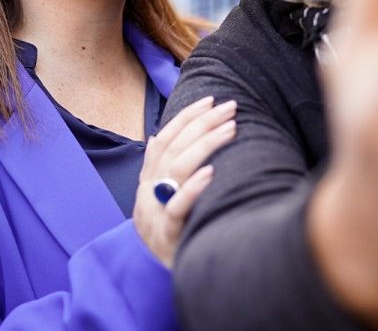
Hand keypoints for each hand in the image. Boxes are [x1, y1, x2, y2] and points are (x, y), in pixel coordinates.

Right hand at [132, 96, 236, 266]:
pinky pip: (176, 207)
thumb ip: (161, 171)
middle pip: (174, 148)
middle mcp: (147, 191)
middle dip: (202, 124)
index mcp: (147, 180)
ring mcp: (154, 211)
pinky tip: (211, 172)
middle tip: (230, 108)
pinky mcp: (166, 234)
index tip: (210, 100)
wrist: (158, 277)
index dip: (185, 118)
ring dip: (205, 145)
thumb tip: (154, 138)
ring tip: (230, 129)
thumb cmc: (170, 233)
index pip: (164, 139)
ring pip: (176, 169)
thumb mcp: (161, 200)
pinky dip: (193, 188)